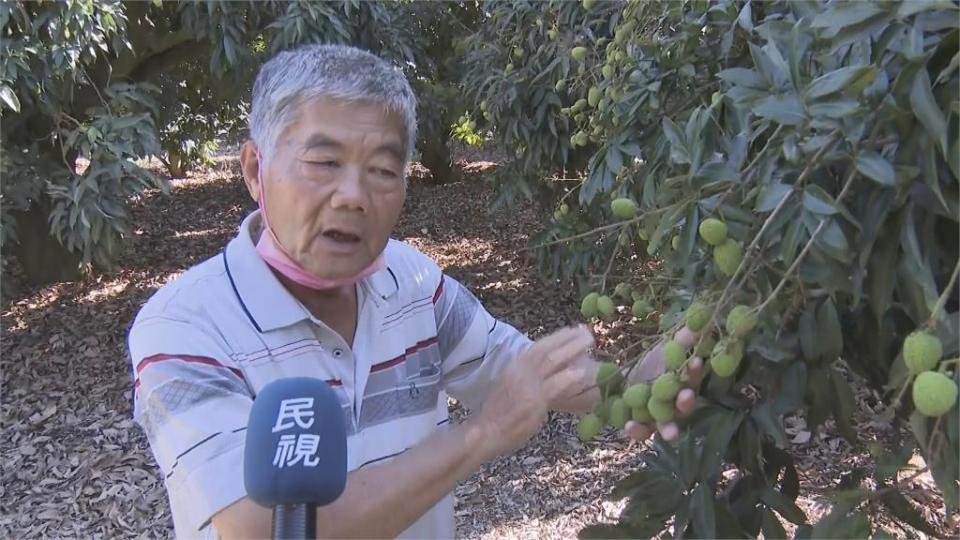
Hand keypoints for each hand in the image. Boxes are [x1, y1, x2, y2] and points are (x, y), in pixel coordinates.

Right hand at [474, 325, 593, 459]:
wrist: (486, 432)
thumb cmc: (498, 413)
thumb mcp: (509, 385)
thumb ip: (527, 376)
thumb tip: (547, 369)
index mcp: (514, 366)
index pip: (539, 346)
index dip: (558, 337)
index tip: (573, 330)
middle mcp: (520, 371)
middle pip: (548, 349)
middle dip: (569, 339)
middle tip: (587, 333)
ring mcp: (528, 385)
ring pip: (553, 361)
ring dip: (573, 349)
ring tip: (589, 343)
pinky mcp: (534, 401)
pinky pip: (555, 386)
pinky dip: (568, 377)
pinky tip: (582, 372)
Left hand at [623, 326, 704, 442]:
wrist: (622, 379)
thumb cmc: (650, 364)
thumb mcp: (663, 349)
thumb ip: (681, 339)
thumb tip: (697, 322)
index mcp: (683, 384)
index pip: (691, 379)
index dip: (694, 372)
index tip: (695, 361)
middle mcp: (674, 405)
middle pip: (684, 407)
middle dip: (686, 402)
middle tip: (685, 396)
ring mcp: (658, 418)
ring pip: (667, 426)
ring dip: (669, 428)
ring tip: (670, 433)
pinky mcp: (641, 425)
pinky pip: (641, 432)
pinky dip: (637, 430)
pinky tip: (630, 425)